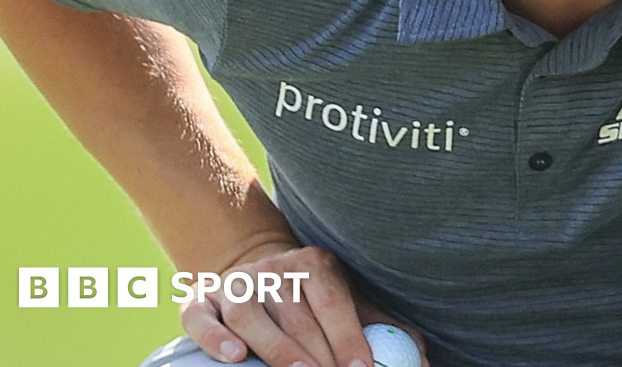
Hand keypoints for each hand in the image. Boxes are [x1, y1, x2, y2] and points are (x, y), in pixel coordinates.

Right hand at [180, 243, 427, 366]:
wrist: (252, 268)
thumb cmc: (311, 299)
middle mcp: (273, 269)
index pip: (332, 301)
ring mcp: (236, 284)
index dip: (347, 336)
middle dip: (317, 356)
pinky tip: (234, 356)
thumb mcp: (347, 301)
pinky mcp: (200, 300)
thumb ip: (381, 328)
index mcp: (315, 264)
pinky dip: (214, 337)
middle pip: (296, 316)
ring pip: (251, 317)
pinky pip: (201, 318)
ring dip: (275, 350)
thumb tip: (421, 360)